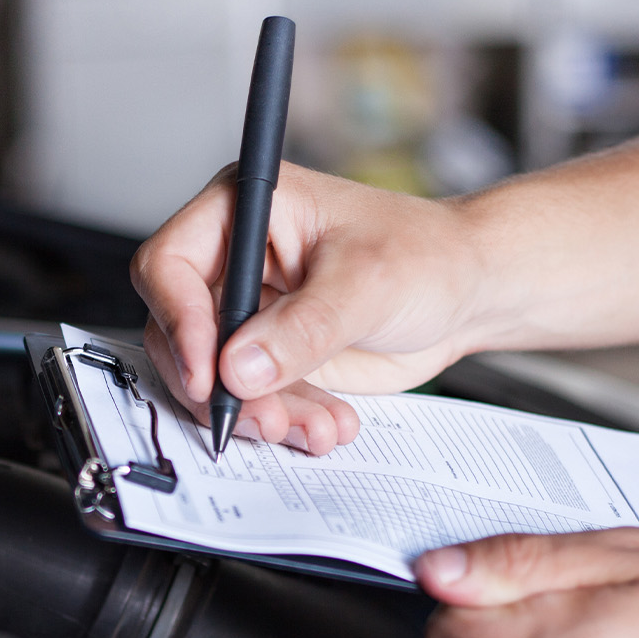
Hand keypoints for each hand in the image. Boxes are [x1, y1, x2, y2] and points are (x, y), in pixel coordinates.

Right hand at [132, 163, 493, 454]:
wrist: (468, 294)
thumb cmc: (426, 255)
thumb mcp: (368, 283)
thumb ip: (304, 327)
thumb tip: (239, 366)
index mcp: (244, 209)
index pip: (170, 264)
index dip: (179, 320)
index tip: (209, 373)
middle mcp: (236, 260)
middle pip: (180, 331)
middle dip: (217, 385)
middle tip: (259, 416)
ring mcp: (250, 313)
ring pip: (213, 377)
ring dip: (256, 413)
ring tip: (311, 428)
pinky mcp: (270, 357)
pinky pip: (252, 400)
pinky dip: (284, 422)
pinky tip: (326, 424)